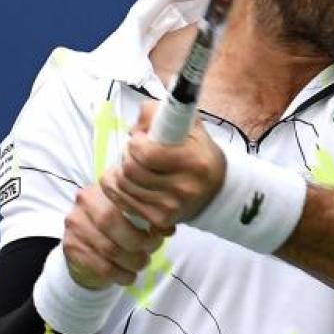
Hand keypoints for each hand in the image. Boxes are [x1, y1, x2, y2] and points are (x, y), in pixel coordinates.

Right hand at [62, 183, 166, 289]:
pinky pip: (101, 266)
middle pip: (111, 222)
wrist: (86, 248)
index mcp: (105, 186)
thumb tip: (168, 228)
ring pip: (108, 248)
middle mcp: (85, 201)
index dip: (146, 217)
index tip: (162, 233)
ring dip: (132, 261)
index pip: (125, 198)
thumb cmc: (119, 227)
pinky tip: (129, 276)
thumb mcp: (134, 215)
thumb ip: (150, 217)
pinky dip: (120, 275)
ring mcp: (75, 224)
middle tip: (150, 252)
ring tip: (142, 264)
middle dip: (138, 241)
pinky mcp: (71, 247)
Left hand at [101, 101, 226, 232]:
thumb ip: (160, 113)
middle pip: (131, 170)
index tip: (141, 138)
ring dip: (121, 170)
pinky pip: (122, 201)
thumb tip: (136, 127)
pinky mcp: (159, 220)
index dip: (136, 142)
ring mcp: (171, 207)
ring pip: (123, 185)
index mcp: (194, 161)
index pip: (146, 154)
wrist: (216, 191)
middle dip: (127, 155)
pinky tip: (127, 180)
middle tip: (135, 151)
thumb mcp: (189, 125)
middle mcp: (184, 188)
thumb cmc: (199, 154)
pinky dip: (118, 187)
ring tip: (133, 164)